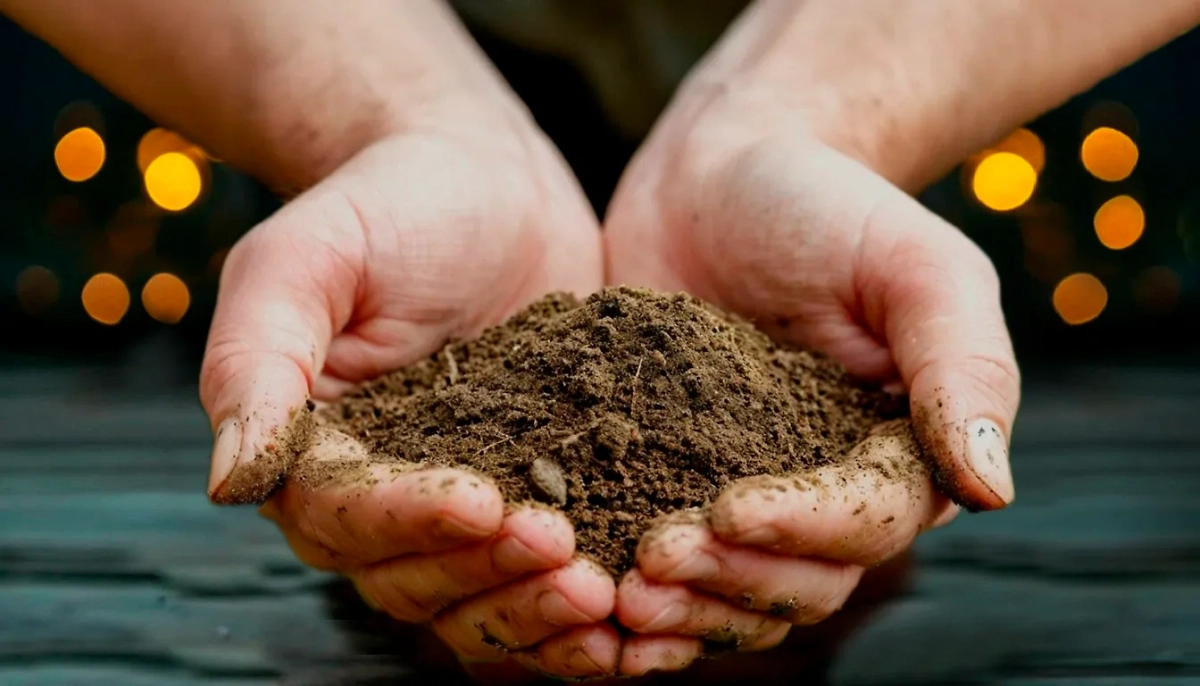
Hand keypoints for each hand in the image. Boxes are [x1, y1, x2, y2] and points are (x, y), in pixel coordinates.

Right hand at [200, 116, 619, 677]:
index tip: (483, 501)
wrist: (488, 182)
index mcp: (313, 451)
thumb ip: (257, 360)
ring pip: (476, 598)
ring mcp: (457, 506)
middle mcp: (378, 497)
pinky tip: (626, 611)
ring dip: (535, 611)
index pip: (345, 517)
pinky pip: (538, 578)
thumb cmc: (389, 203)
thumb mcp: (307, 258)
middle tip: (565, 555)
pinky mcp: (532, 497)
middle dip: (488, 575)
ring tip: (603, 596)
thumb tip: (229, 481)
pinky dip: (573, 611)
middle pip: (414, 578)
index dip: (410, 521)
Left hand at [603, 76, 1018, 673]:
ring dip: (680, 610)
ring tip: (612, 596)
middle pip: (799, 584)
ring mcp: (744, 496)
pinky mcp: (668, 485)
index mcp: (897, 454)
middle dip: (728, 582)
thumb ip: (962, 365)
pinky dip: (634, 595)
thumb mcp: (913, 264)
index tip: (726, 509)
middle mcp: (825, 494)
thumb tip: (992, 489)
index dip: (802, 532)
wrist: (720, 179)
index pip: (867, 527)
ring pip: (732, 597)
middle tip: (651, 560)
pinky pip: (664, 568)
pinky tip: (580, 597)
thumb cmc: (828, 206)